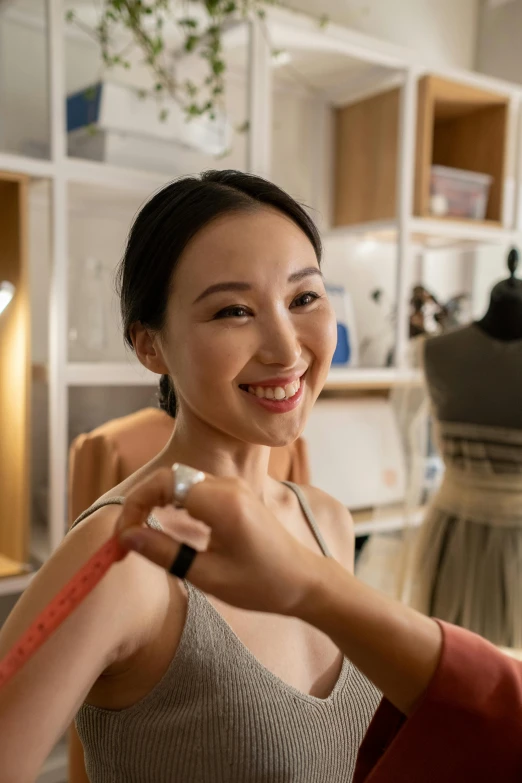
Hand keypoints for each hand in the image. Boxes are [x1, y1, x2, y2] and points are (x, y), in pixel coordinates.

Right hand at [116, 469, 319, 616]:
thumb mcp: (208, 576)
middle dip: (140, 504)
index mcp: (222, 503)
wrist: (304, 581)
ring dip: (155, 502)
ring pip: (179, 482)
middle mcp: (227, 486)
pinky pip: (193, 488)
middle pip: (168, 479)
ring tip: (140, 535)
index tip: (122, 536)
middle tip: (126, 538)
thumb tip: (127, 536)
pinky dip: (172, 503)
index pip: (162, 484)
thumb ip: (164, 552)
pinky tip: (165, 527)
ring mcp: (232, 487)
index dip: (135, 505)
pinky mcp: (234, 494)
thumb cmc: (261, 584)